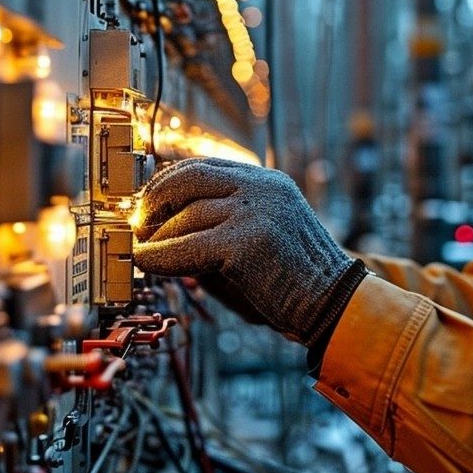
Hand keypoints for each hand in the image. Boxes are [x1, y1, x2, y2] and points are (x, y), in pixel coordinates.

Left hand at [132, 158, 365, 345]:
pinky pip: (186, 247)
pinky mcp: (246, 242)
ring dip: (156, 237)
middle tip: (138, 225)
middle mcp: (261, 187)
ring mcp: (255, 211)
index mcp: (267, 181)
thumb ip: (217, 229)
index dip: (168, 183)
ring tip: (142, 251)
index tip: (148, 204)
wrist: (334, 306)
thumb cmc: (292, 281)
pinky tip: (147, 264)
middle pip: (189, 177)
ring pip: (186, 216)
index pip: (204, 166)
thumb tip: (160, 235)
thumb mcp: (255, 241)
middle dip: (155, 199)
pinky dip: (160, 257)